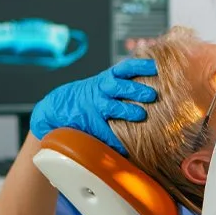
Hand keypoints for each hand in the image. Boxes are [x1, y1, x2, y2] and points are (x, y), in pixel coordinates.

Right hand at [29, 58, 157, 154]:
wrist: (58, 107)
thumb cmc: (92, 96)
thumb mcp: (105, 83)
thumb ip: (126, 83)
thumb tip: (157, 84)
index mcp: (109, 78)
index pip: (126, 68)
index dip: (141, 66)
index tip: (157, 67)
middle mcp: (102, 89)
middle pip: (119, 86)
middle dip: (136, 89)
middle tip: (152, 94)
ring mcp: (94, 106)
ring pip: (112, 106)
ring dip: (127, 110)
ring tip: (141, 115)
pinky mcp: (89, 122)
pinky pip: (103, 132)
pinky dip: (115, 140)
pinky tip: (127, 148)